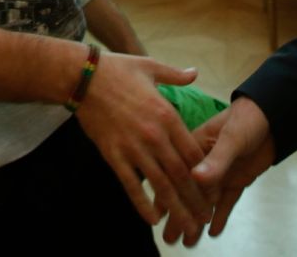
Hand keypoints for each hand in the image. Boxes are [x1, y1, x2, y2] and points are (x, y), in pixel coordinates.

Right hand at [74, 53, 209, 230]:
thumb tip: (195, 72)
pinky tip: (153, 220)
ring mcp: (133, 147)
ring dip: (175, 208)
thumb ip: (176, 75)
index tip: (214, 190)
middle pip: (181, 174)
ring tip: (187, 228)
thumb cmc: (118, 70)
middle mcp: (154, 135)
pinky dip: (142, 204)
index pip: (193, 152)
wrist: (82, 76)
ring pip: (160, 184)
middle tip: (205, 220)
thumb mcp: (151, 67)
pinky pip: (130, 184)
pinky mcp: (113, 154)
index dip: (206, 175)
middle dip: (196, 200)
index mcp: (167, 114)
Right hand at [170, 97, 274, 245]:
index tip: (158, 215)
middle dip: (179, 215)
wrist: (275, 116)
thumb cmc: (248, 118)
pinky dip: (221, 216)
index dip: (167, 195)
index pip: (178, 176)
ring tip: (187, 243)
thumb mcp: (231, 137)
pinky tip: (213, 233)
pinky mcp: (237, 180)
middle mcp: (205, 163)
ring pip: (206, 202)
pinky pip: (227, 201)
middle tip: (170, 238)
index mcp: (195, 147)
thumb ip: (216, 160)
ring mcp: (221, 173)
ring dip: (197, 221)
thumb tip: (195, 179)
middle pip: (189, 193)